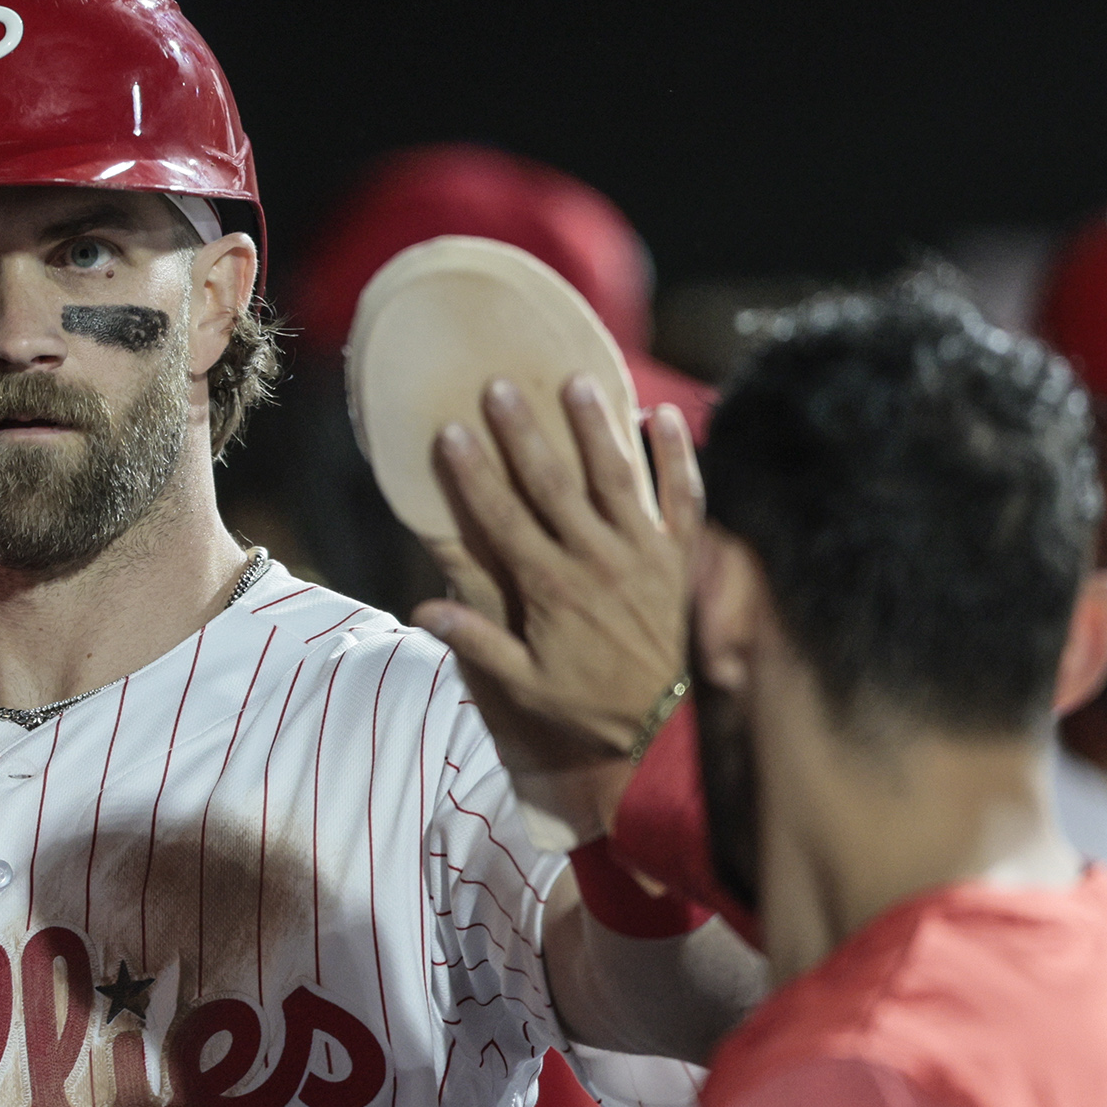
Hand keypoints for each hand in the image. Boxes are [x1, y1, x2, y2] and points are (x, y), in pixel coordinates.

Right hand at [412, 377, 703, 840]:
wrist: (668, 723)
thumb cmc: (591, 702)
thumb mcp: (526, 684)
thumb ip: (477, 642)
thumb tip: (422, 609)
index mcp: (552, 587)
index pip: (504, 519)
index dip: (475, 475)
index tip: (452, 433)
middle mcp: (597, 560)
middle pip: (553, 485)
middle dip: (524, 434)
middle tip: (500, 387)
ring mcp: (644, 553)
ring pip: (617, 478)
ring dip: (595, 429)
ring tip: (576, 383)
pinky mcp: (684, 555)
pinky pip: (684, 497)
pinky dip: (678, 456)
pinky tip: (664, 413)